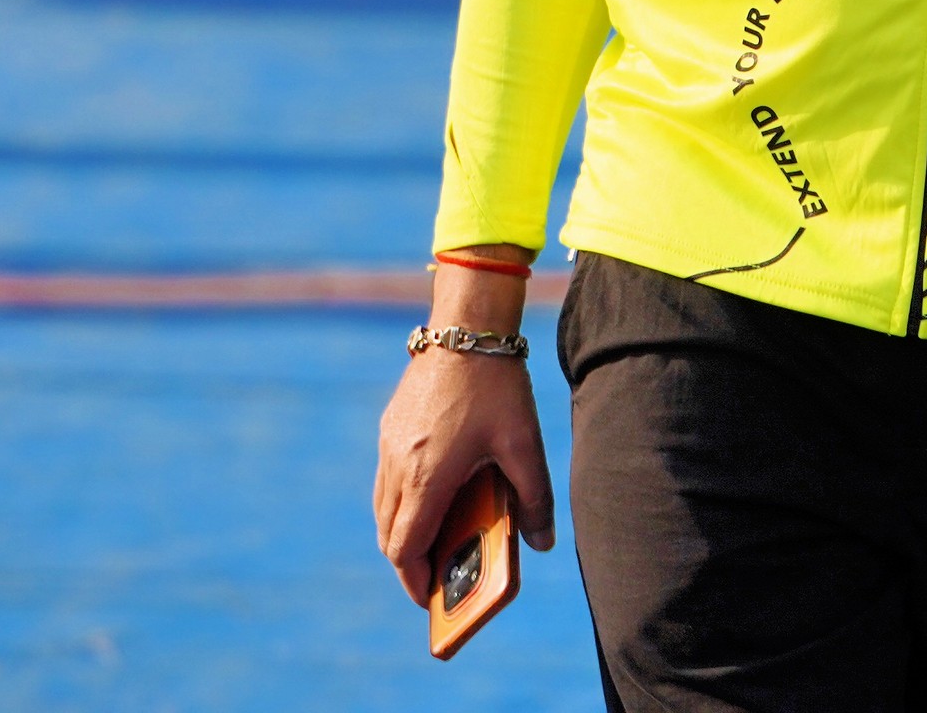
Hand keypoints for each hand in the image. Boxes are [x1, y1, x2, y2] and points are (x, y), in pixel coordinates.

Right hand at [375, 262, 555, 604]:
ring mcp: (388, 445)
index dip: (414, 579)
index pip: (406, 547)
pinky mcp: (389, 428)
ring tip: (434, 545)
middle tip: (434, 579)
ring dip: (402, 533)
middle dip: (409, 563)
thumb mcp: (524, 444)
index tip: (429, 599)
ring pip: (383, 508)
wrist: (466, 326)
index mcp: (428, 475)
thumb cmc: (497, 386)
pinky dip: (400, 503)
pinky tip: (431, 500)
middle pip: (389, 534)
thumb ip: (535, 497)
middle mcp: (399, 464)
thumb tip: (543, 542)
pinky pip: (386, 481)